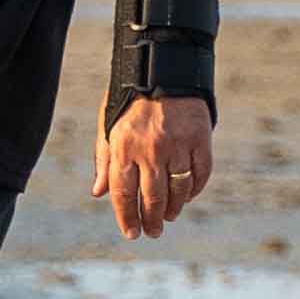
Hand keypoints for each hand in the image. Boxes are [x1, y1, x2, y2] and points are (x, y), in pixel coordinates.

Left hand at [91, 94, 214, 239]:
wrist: (163, 65)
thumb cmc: (131, 98)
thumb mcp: (108, 124)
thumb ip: (104, 159)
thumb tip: (98, 192)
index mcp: (124, 147)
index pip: (124, 194)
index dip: (127, 218)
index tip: (131, 233)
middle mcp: (151, 149)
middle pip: (152, 198)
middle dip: (151, 220)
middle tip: (153, 232)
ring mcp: (178, 145)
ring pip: (178, 190)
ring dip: (173, 209)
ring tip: (169, 216)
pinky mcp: (200, 139)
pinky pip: (200, 174)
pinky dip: (195, 189)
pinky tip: (187, 196)